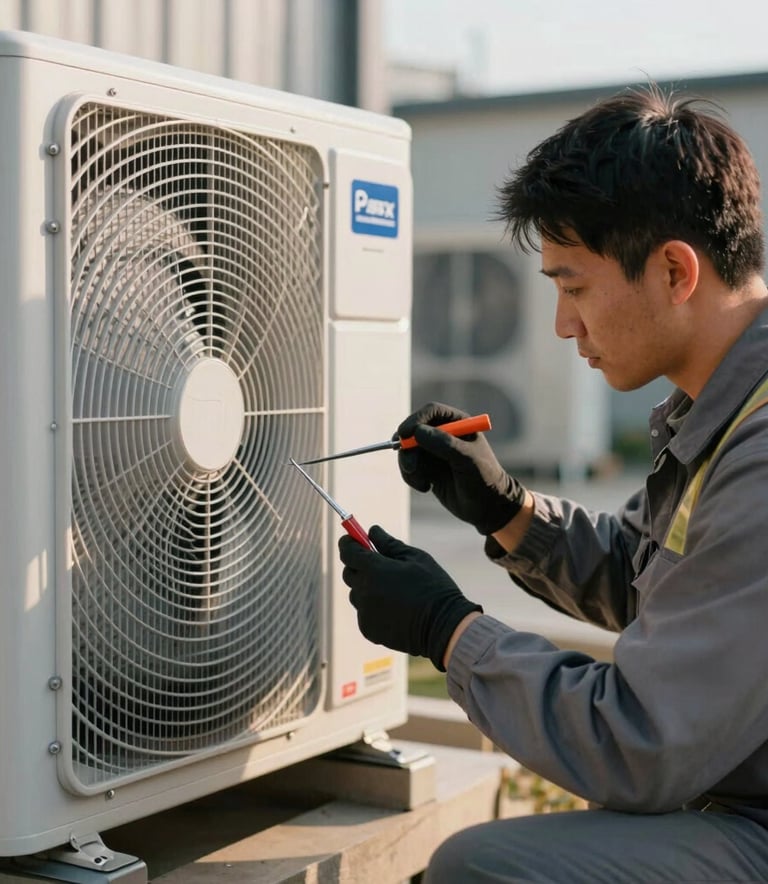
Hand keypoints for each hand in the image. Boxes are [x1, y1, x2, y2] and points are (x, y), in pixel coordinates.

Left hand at [338, 525, 481, 670]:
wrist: (444, 626)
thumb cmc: (433, 587)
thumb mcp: (415, 558)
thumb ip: (389, 543)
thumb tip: (373, 530)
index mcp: (374, 569)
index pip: (348, 551)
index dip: (348, 542)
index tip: (353, 539)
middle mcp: (364, 591)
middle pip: (349, 572)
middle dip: (358, 565)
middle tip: (377, 564)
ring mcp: (365, 612)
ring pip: (357, 593)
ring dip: (367, 587)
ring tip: (393, 590)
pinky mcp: (368, 630)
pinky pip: (364, 612)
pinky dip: (374, 607)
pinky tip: (395, 608)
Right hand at [396, 402, 525, 534]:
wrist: (487, 507)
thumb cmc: (484, 478)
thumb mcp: (467, 459)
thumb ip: (444, 444)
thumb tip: (417, 432)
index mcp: (458, 424)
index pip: (431, 412)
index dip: (415, 420)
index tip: (404, 434)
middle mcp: (444, 434)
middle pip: (414, 430)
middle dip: (407, 447)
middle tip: (410, 466)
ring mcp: (434, 452)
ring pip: (408, 450)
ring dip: (408, 466)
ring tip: (423, 483)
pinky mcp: (427, 468)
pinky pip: (409, 466)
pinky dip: (411, 477)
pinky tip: (426, 487)